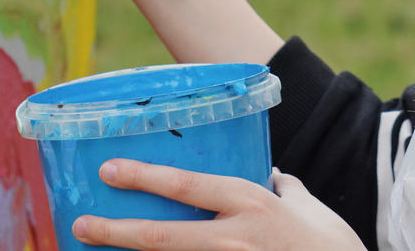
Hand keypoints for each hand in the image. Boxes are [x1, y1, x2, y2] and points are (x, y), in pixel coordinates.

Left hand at [72, 160, 363, 250]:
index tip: (109, 171)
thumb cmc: (334, 247)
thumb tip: (273, 175)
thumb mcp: (310, 208)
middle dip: (115, 231)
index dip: (144, 177)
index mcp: (253, 205)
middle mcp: (236, 240)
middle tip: (80, 225)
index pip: (188, 187)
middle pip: (162, 238)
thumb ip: (287, 189)